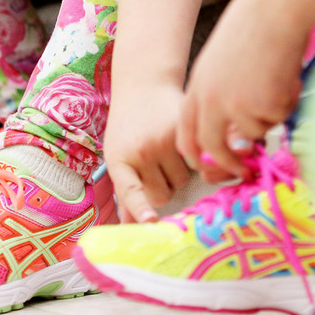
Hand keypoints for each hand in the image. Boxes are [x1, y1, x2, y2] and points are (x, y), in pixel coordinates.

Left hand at [104, 83, 190, 222]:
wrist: (144, 86)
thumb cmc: (129, 127)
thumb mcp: (118, 156)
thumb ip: (126, 192)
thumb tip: (128, 228)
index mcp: (120, 160)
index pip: (132, 190)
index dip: (142, 207)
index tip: (152, 222)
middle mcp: (142, 150)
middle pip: (162, 195)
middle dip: (162, 187)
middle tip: (155, 167)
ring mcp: (165, 140)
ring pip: (182, 182)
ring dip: (178, 173)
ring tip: (167, 152)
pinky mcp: (185, 131)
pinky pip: (196, 163)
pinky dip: (192, 160)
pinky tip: (181, 146)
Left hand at [177, 0, 309, 181]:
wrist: (273, 10)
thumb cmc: (252, 30)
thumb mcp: (220, 64)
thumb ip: (218, 97)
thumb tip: (232, 138)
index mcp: (197, 89)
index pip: (186, 134)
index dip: (196, 155)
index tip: (207, 167)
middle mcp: (212, 102)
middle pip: (215, 148)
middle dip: (229, 164)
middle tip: (243, 169)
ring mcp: (237, 106)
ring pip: (255, 132)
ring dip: (268, 116)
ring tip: (273, 81)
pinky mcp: (263, 107)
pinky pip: (278, 119)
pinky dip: (285, 103)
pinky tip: (284, 75)